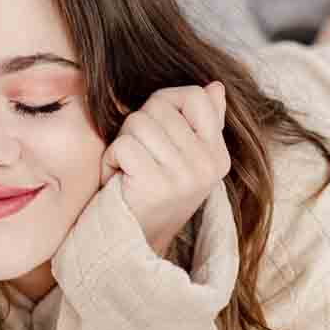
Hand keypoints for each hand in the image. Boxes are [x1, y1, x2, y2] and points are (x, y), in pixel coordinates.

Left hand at [99, 81, 229, 255]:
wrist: (135, 243)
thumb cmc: (154, 193)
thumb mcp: (184, 158)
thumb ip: (203, 121)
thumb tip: (215, 86)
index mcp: (218, 155)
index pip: (196, 97)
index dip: (167, 104)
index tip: (159, 131)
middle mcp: (207, 166)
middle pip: (159, 108)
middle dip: (139, 126)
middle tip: (138, 157)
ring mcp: (185, 176)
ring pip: (138, 123)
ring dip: (123, 143)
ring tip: (129, 168)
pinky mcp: (156, 185)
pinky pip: (124, 145)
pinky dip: (112, 159)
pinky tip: (120, 179)